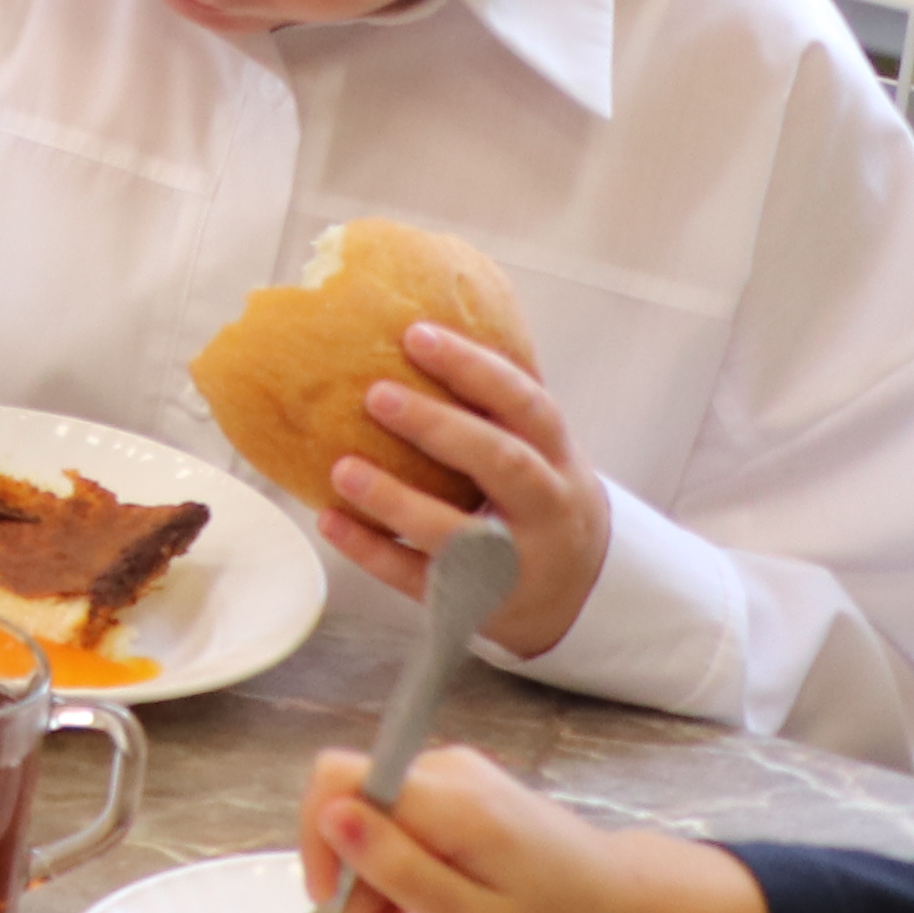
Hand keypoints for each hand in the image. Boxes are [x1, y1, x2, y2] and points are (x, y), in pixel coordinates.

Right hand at [296, 743, 770, 912]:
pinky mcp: (462, 791)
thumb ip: (397, 869)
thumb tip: (329, 816)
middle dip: (358, 884)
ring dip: (383, 885)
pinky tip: (440, 910)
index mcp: (446, 799)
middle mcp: (441, 769)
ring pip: (372, 821)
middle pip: (351, 809)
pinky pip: (401, 824)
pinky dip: (406, 871)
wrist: (634, 905)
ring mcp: (453, 776)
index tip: (338, 906)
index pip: (335, 780)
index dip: (316, 840)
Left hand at [320, 322, 608, 659]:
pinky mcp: (479, 604)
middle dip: (441, 428)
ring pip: (462, 535)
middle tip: (376, 393)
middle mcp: (547, 509)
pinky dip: (373, 551)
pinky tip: (329, 521)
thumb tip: (421, 309)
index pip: (527, 404)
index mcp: (559, 456)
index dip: (474, 368)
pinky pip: (422, 581)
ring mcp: (516, 564)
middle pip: (504, 465)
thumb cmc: (539, 496)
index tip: (416, 334)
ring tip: (340, 467)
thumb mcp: (540, 447)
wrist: (584, 594)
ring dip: (397, 500)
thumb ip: (494, 399)